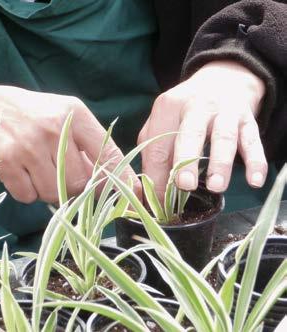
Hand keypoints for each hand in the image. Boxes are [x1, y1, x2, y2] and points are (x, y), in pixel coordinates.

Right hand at [0, 85, 139, 202]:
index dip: (121, 179)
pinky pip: (28, 196)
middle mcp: (54, 128)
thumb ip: (88, 144)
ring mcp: (28, 145)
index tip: (132, 194)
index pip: (108, 153)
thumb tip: (113, 179)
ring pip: (53, 193)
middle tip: (62, 174)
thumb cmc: (32, 112)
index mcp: (74, 114)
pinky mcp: (5, 161)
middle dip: (74, 187)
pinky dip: (28, 191)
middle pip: (80, 182)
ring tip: (40, 169)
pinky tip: (22, 172)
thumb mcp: (65, 115)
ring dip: (49, 190)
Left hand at [138, 60, 266, 201]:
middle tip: (185, 185)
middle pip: (190, 133)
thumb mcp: (164, 118)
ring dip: (220, 162)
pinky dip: (256, 161)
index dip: (158, 173)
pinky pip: (253, 141)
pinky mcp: (247, 119)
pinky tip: (254, 180)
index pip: (158, 143)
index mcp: (169, 105)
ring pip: (223, 137)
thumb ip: (154, 147)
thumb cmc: (186, 109)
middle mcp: (197, 105)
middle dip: (187, 160)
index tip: (160, 200)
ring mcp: (225, 111)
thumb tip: (153, 187)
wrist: (222, 79)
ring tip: (217, 187)